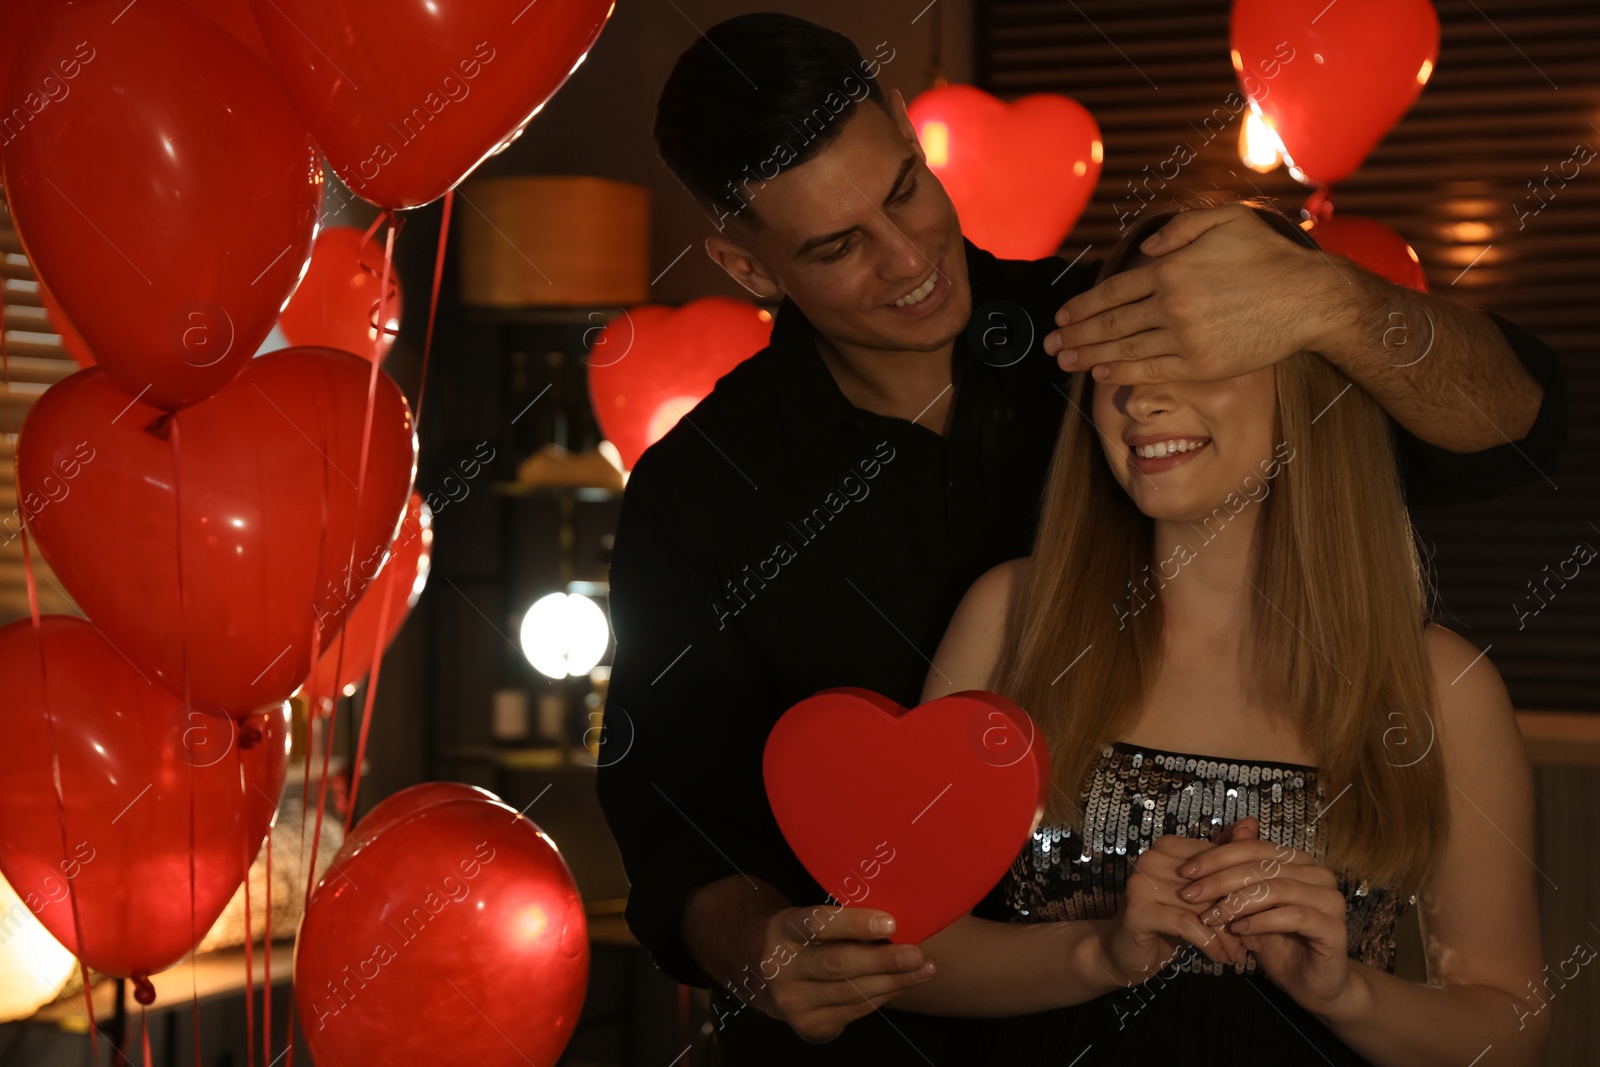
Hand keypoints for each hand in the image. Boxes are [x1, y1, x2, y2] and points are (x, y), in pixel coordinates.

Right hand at [747, 905, 935, 1043]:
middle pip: (838, 965)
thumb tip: (896, 920)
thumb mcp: (808, 920)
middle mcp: (782, 968)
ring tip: (924, 969)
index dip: (855, 924)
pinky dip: (882, 997)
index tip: (890, 923)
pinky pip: (855, 1011)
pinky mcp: (808, 1026)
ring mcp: (793, 1002)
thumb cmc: (801, 938)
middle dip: (883, 961)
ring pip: (852, 993)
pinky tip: (901, 985)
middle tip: (918, 954)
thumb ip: (840, 922)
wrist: (761, 974)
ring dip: (894, 982)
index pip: (818, 924)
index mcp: (783, 929)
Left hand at [1043, 203, 1344, 383]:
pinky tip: (1101, 373)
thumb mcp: (1227, 220)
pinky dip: (1122, 371)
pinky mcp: (1201, 365)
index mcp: (1171, 268)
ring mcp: (1185, 338)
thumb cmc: (1270, 256)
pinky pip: (1151, 370)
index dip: (1083, 305)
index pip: (1114, 290)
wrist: (1309, 298)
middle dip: (1075, 335)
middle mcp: (1171, 304)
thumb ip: (1181, 228)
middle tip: (1050, 344)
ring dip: (1089, 356)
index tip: (1062, 316)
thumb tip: (1144, 249)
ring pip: (1125, 348)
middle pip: (1111, 323)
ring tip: (1065, 361)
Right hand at [1098, 815, 1259, 986]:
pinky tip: (1220, 958)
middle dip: (1236, 917)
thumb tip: (1252, 822)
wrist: (1124, 951)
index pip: (1217, 862)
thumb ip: (1222, 860)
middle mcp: (1151, 857)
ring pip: (1201, 907)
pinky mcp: (1137, 909)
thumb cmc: (1166, 920)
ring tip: (1238, 955)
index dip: (1242, 892)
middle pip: (1211, 885)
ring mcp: (1140, 881)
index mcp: (1168, 846)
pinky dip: (1209, 943)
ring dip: (1225, 935)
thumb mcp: (1199, 892)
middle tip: (1253, 942)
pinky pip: (1186, 924)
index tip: (1262, 918)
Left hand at [1181, 831, 1353, 1014]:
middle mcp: (1319, 874)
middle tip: (1190, 895)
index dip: (1217, 857)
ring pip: (1276, 889)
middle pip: (1262, 866)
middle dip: (1220, 880)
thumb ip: (1238, 871)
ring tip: (1211, 917)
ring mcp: (1330, 900)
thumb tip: (1226, 831)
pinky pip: (1292, 916)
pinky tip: (1238, 931)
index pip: (1253, 847)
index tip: (1186, 872)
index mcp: (1299, 861)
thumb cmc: (1277, 940)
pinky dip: (1260, 921)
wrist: (1310, 983)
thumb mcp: (1248, 904)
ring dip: (1237, 902)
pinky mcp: (1334, 927)